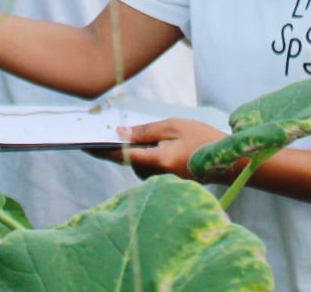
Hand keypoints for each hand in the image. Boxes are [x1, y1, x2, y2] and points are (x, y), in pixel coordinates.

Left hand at [103, 119, 229, 181]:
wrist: (226, 159)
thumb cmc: (201, 138)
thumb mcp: (172, 126)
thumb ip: (144, 131)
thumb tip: (119, 134)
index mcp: (159, 160)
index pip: (123, 156)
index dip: (102, 151)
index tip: (84, 145)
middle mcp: (158, 176)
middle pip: (129, 161)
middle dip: (124, 147)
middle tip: (116, 130)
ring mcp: (162, 182)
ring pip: (138, 166)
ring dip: (138, 153)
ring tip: (151, 138)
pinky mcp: (166, 183)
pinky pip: (148, 170)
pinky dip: (147, 158)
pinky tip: (157, 147)